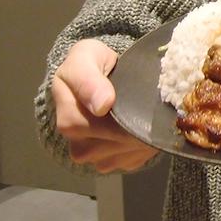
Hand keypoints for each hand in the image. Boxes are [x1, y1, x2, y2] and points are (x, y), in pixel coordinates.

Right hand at [51, 39, 156, 172]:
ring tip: (148, 112)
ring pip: (129, 153)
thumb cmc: (89, 63)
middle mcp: (78, 145)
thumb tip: (101, 106)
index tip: (141, 100)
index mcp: (69, 121)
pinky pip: (135, 158)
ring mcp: (94, 157)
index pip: (104, 129)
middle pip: (119, 143)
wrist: (95, 74)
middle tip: (151, 103)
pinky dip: (146, 144)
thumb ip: (89, 80)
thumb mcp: (85, 58)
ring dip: (145, 135)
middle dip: (139, 124)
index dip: (127, 116)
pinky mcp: (111, 162)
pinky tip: (146, 125)